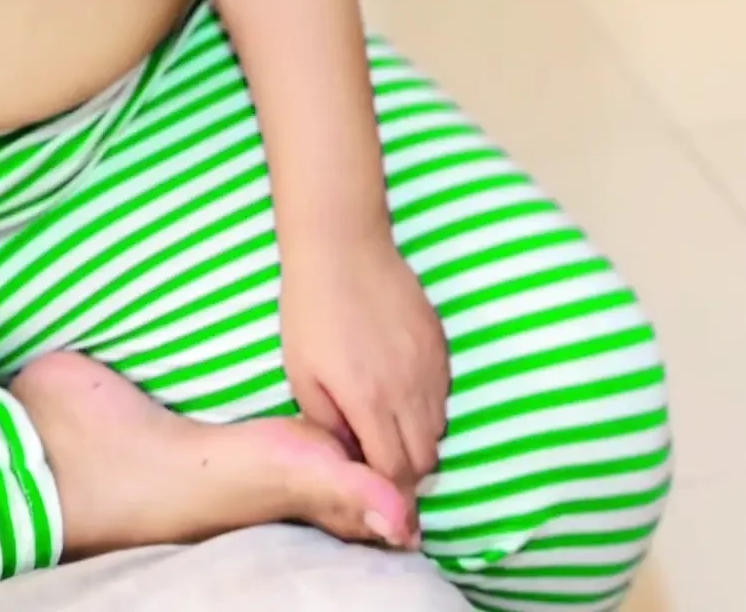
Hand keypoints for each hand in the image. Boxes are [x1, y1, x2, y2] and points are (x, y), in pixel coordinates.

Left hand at [278, 224, 450, 548]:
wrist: (342, 249)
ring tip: (388, 429)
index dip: (387, 491)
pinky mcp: (441, 347)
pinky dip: (426, 409)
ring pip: (437, 429)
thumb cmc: (310, 312)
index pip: (393, 471)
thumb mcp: (302, 374)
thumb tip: (348, 456)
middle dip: (405, 473)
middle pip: (423, 458)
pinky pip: (443, 397)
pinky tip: (400, 395)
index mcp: (368, 401)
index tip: (375, 496)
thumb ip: (327, 424)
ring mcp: (431, 368)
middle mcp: (408, 391)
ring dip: (416, 441)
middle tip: (382, 467)